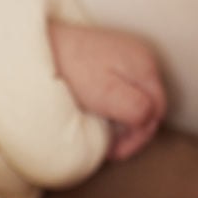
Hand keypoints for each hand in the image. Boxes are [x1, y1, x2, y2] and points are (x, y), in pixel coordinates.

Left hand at [48, 21, 165, 160]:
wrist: (41, 44)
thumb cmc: (71, 68)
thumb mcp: (105, 93)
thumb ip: (135, 108)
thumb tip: (149, 121)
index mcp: (145, 67)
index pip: (156, 111)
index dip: (138, 137)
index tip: (114, 152)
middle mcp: (140, 58)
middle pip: (148, 104)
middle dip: (130, 131)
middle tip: (106, 148)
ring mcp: (124, 56)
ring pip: (134, 97)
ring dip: (120, 121)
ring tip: (99, 135)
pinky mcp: (107, 58)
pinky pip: (120, 88)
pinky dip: (111, 107)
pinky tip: (94, 115)